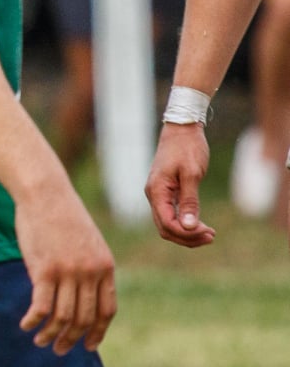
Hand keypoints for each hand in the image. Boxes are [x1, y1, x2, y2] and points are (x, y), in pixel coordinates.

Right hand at [15, 181, 117, 354]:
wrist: (44, 192)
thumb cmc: (61, 215)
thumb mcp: (87, 241)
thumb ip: (90, 267)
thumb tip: (81, 295)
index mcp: (105, 267)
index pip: (106, 311)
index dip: (97, 332)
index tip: (87, 346)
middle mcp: (90, 273)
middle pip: (83, 318)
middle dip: (71, 339)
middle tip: (59, 350)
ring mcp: (68, 272)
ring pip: (62, 317)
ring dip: (50, 335)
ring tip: (39, 342)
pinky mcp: (44, 269)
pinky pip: (41, 306)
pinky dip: (33, 321)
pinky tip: (25, 325)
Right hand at [145, 122, 215, 246]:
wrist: (182, 129)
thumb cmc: (187, 148)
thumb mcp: (192, 174)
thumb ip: (189, 201)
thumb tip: (189, 227)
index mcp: (157, 191)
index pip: (167, 223)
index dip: (187, 233)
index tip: (209, 232)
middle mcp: (153, 195)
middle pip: (166, 228)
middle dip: (188, 237)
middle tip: (212, 236)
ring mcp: (158, 194)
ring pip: (168, 224)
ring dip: (187, 233)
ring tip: (210, 233)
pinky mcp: (166, 192)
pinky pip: (172, 215)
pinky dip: (185, 223)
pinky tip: (201, 224)